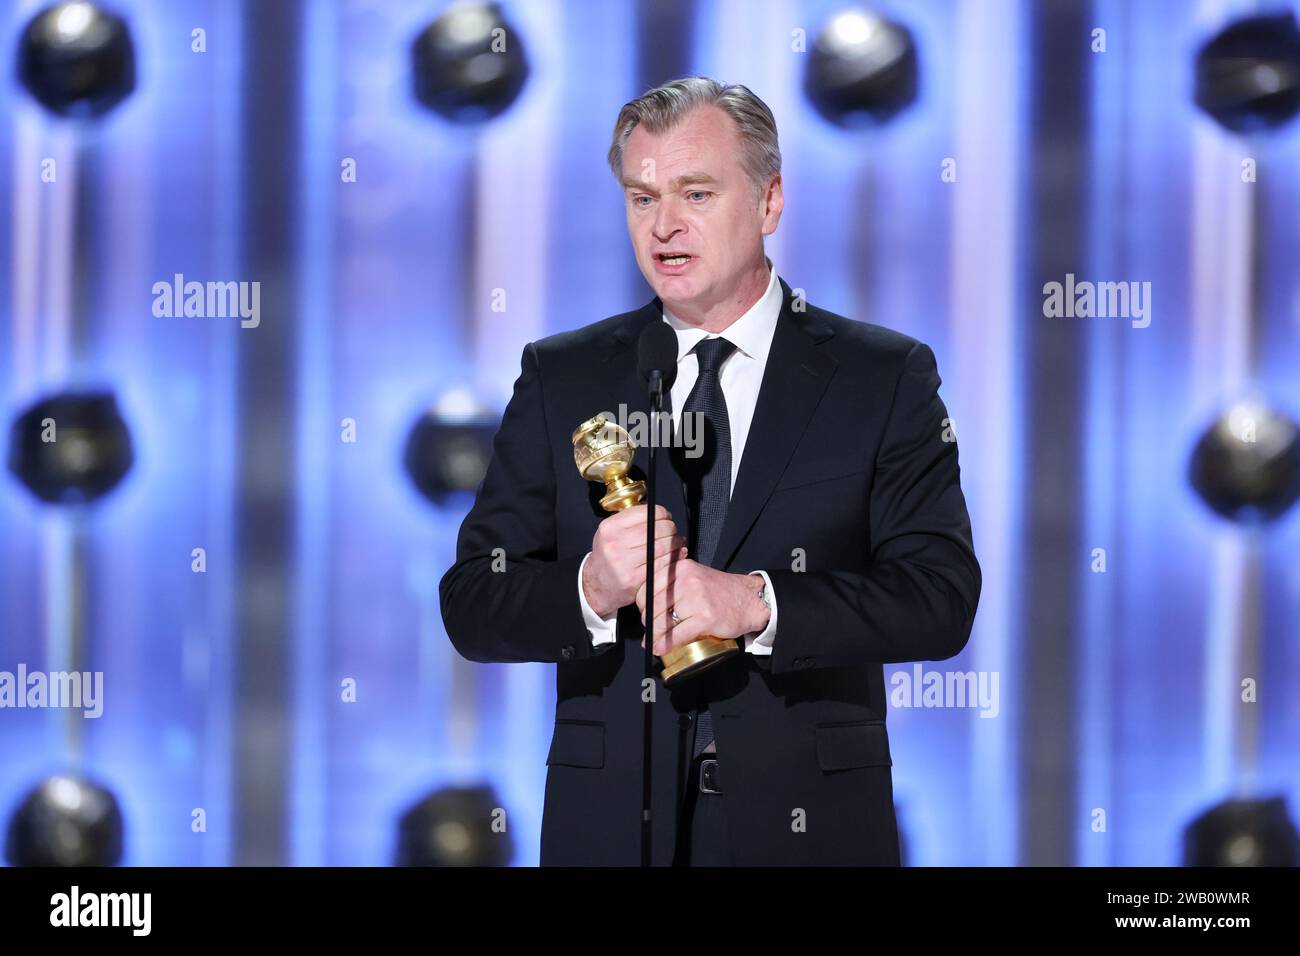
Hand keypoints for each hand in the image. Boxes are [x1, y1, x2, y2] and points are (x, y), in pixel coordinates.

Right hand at [581, 504, 686, 618]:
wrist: (597, 584)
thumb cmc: (609, 556)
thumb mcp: (611, 533)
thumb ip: (633, 521)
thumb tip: (664, 516)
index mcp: (609, 528)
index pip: (645, 513)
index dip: (662, 513)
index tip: (666, 517)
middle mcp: (614, 544)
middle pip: (656, 529)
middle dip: (671, 529)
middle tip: (673, 532)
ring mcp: (624, 563)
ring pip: (662, 546)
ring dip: (675, 544)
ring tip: (676, 544)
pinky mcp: (634, 579)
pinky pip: (661, 564)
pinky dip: (672, 559)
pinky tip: (673, 557)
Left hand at [636, 560, 769, 655]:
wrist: (749, 599)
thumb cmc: (719, 591)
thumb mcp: (693, 577)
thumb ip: (671, 585)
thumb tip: (646, 605)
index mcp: (680, 568)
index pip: (647, 587)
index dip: (642, 604)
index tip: (644, 613)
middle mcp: (686, 580)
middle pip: (652, 605)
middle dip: (647, 621)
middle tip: (650, 630)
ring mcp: (696, 598)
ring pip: (662, 621)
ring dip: (655, 635)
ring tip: (654, 640)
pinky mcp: (705, 617)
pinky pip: (677, 635)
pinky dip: (665, 645)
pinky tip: (660, 648)